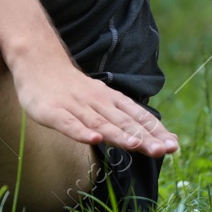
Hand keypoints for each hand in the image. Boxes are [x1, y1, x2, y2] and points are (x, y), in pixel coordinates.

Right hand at [11, 57, 178, 157]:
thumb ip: (122, 118)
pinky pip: (68, 124)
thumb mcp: (100, 99)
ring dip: (119, 134)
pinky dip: (81, 132)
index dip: (155, 131)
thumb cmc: (72, 88)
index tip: (174, 146)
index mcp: (110, 100)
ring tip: (135, 145)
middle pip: (123, 122)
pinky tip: (94, 140)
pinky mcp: (52, 112)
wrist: (37, 61)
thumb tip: (152, 138)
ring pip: (100, 122)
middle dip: (144, 137)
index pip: (137, 117)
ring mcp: (74, 106)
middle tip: (163, 150)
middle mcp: (96, 102)